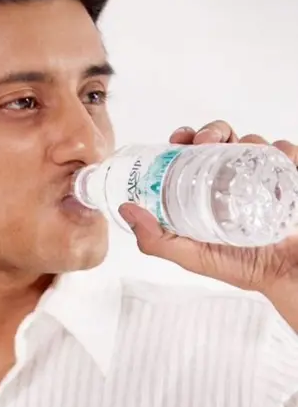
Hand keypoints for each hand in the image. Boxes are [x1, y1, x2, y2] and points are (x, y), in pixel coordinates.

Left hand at [119, 120, 297, 329]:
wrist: (283, 274)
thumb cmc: (238, 266)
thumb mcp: (189, 255)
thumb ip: (155, 239)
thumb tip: (126, 209)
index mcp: (206, 194)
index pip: (192, 156)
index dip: (184, 142)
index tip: (178, 139)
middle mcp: (232, 181)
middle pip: (220, 140)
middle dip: (211, 132)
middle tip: (205, 142)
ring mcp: (261, 176)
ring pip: (252, 140)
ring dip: (247, 140)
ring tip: (245, 153)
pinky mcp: (290, 175)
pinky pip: (286, 151)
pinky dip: (281, 150)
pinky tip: (277, 160)